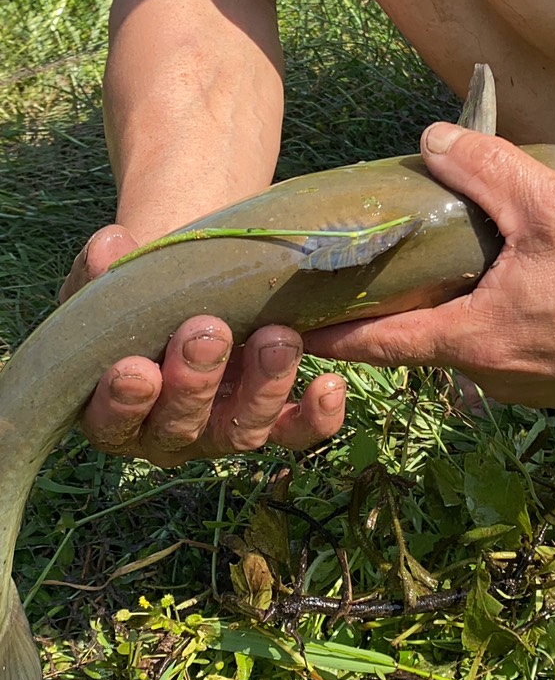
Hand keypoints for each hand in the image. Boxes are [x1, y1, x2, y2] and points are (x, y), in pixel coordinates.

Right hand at [59, 225, 346, 464]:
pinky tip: (329, 384)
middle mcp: (168, 432)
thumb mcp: (114, 283)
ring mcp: (222, 431)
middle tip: (210, 332)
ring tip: (278, 339)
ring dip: (262, 388)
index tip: (136, 366)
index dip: (122, 400)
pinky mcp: (271, 422)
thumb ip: (101, 271)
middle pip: (180, 426)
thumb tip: (111, 246)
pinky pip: (295, 432)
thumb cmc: (143, 296)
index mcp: (113, 409)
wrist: (195, 291)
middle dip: (196, 382)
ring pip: (242, 430)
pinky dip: (316, 416)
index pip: (111, 420)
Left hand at [304, 122, 554, 407]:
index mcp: (477, 339)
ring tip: (448, 260)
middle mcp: (494, 377)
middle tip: (372, 263)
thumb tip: (430, 138)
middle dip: (394, 306)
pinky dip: (493, 319)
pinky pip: (506, 350)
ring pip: (466, 344)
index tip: (285, 323)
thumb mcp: (550, 199)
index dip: (326, 332)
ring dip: (451, 309)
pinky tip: (510, 281)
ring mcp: (530, 387)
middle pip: (420, 340)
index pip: (376, 344)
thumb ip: (483, 166)